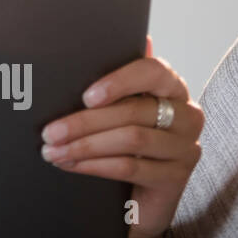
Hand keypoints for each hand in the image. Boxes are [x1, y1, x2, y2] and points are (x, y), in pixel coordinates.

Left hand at [39, 37, 203, 237]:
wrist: (140, 193)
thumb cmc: (126, 141)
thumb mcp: (119, 109)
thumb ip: (112, 82)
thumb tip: (89, 43)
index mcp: (172, 88)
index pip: (153, 71)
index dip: (119, 81)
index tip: (85, 97)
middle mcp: (187, 115)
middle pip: (133, 111)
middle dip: (84, 122)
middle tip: (50, 132)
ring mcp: (186, 148)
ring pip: (131, 139)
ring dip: (84, 146)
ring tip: (53, 151)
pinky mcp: (177, 178)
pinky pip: (131, 167)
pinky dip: (95, 165)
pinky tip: (72, 165)